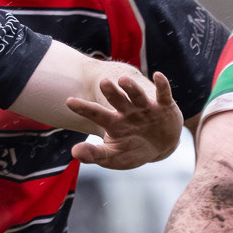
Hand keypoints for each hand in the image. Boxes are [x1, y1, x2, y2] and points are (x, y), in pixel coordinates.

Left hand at [68, 70, 182, 169]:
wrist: (160, 148)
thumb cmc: (132, 151)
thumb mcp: (113, 157)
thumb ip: (94, 154)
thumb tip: (74, 152)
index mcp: (113, 122)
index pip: (96, 113)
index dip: (83, 108)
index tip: (69, 101)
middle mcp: (127, 111)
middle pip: (117, 99)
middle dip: (111, 91)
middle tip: (103, 82)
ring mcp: (145, 108)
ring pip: (137, 95)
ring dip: (131, 88)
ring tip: (123, 80)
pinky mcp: (163, 107)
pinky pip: (162, 94)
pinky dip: (161, 85)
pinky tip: (158, 76)